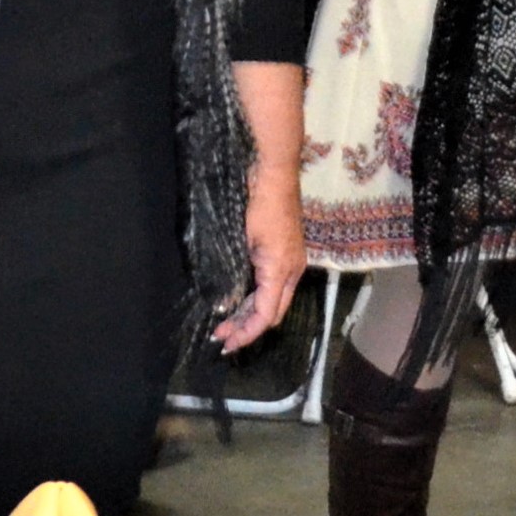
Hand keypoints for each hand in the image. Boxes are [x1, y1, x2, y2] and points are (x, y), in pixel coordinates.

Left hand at [218, 171, 308, 350]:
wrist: (273, 173)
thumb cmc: (257, 204)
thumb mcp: (240, 242)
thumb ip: (234, 276)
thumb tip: (224, 304)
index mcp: (282, 271)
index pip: (266, 315)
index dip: (246, 333)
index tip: (225, 342)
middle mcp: (292, 271)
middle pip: (273, 312)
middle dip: (248, 328)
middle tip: (222, 337)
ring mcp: (293, 262)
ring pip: (275, 300)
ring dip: (252, 314)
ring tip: (229, 323)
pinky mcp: (288, 253)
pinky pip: (275, 285)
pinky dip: (258, 298)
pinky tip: (242, 300)